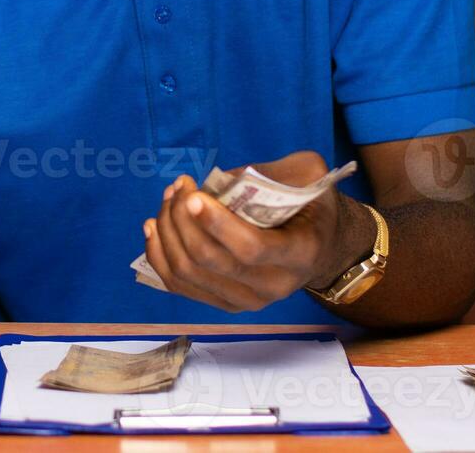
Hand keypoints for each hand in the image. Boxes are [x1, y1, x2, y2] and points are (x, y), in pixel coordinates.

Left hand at [142, 150, 364, 312]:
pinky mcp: (223, 303)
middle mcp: (273, 286)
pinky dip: (159, 254)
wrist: (319, 248)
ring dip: (168, 231)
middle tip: (178, 187)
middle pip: (209, 260)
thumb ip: (274, 172)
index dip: (215, 223)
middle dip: (182, 218)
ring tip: (168, 198)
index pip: (250, 248)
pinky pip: (179, 285)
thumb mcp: (309, 175)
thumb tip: (220, 182)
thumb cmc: (313, 206)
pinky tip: (155, 226)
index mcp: (299, 254)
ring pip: (188, 272)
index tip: (192, 196)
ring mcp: (246, 301)